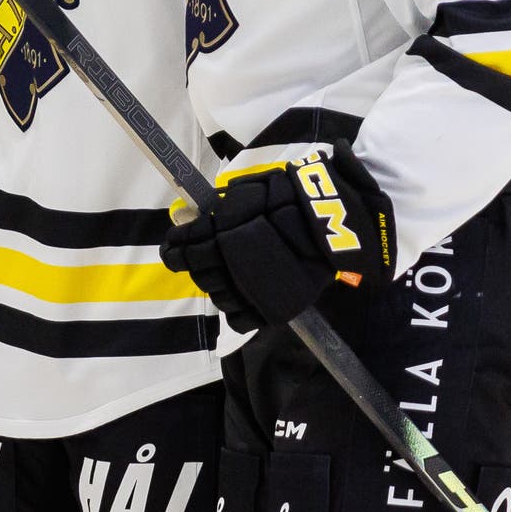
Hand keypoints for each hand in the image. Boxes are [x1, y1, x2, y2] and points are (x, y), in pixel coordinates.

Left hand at [160, 141, 396, 332]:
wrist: (338, 220)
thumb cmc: (291, 198)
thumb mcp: (249, 191)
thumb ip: (215, 207)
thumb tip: (182, 217)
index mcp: (230, 231)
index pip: (189, 246)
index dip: (177, 246)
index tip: (172, 244)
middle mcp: (239, 263)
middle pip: (200, 272)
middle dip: (192, 264)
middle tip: (191, 256)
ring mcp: (256, 290)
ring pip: (216, 296)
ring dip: (212, 284)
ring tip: (218, 273)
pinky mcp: (273, 311)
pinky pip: (237, 320)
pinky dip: (232, 309)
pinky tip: (236, 294)